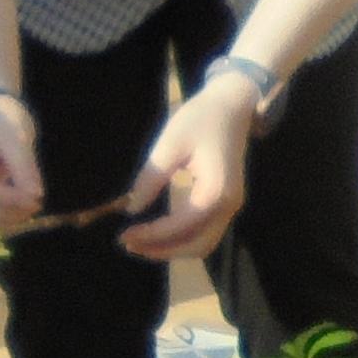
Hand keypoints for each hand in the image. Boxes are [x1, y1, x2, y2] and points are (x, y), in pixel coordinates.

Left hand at [122, 77, 256, 263]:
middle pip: (197, 246)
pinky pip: (205, 233)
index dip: (152, 235)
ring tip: (140, 243)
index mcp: (216, 190)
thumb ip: (152, 176)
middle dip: (162, 251)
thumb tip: (132, 209)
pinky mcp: (225, 205)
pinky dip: (182, 240)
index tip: (124, 234)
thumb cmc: (201, 118)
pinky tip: (157, 234)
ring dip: (172, 250)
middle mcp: (228, 206)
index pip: (182, 225)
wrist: (232, 106)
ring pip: (203, 245)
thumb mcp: (170, 142)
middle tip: (128, 243)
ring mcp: (230, 207)